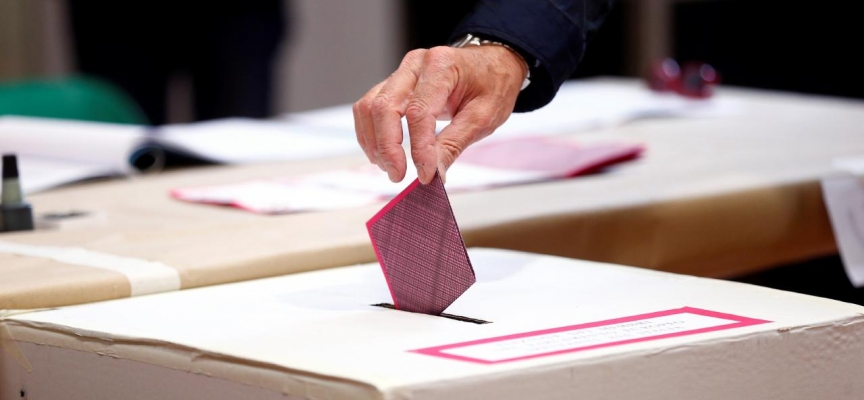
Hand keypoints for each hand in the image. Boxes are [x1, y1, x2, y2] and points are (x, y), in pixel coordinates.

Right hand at [353, 45, 526, 183]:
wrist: (492, 64)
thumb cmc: (492, 85)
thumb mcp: (484, 117)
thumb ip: (455, 144)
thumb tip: (435, 174)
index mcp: (442, 66)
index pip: (419, 112)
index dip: (418, 148)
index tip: (425, 175)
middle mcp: (415, 65)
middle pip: (384, 107)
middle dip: (387, 147)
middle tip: (397, 175)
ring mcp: (401, 73)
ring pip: (369, 107)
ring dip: (373, 142)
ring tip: (389, 167)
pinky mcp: (393, 84)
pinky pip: (369, 107)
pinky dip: (370, 133)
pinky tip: (381, 153)